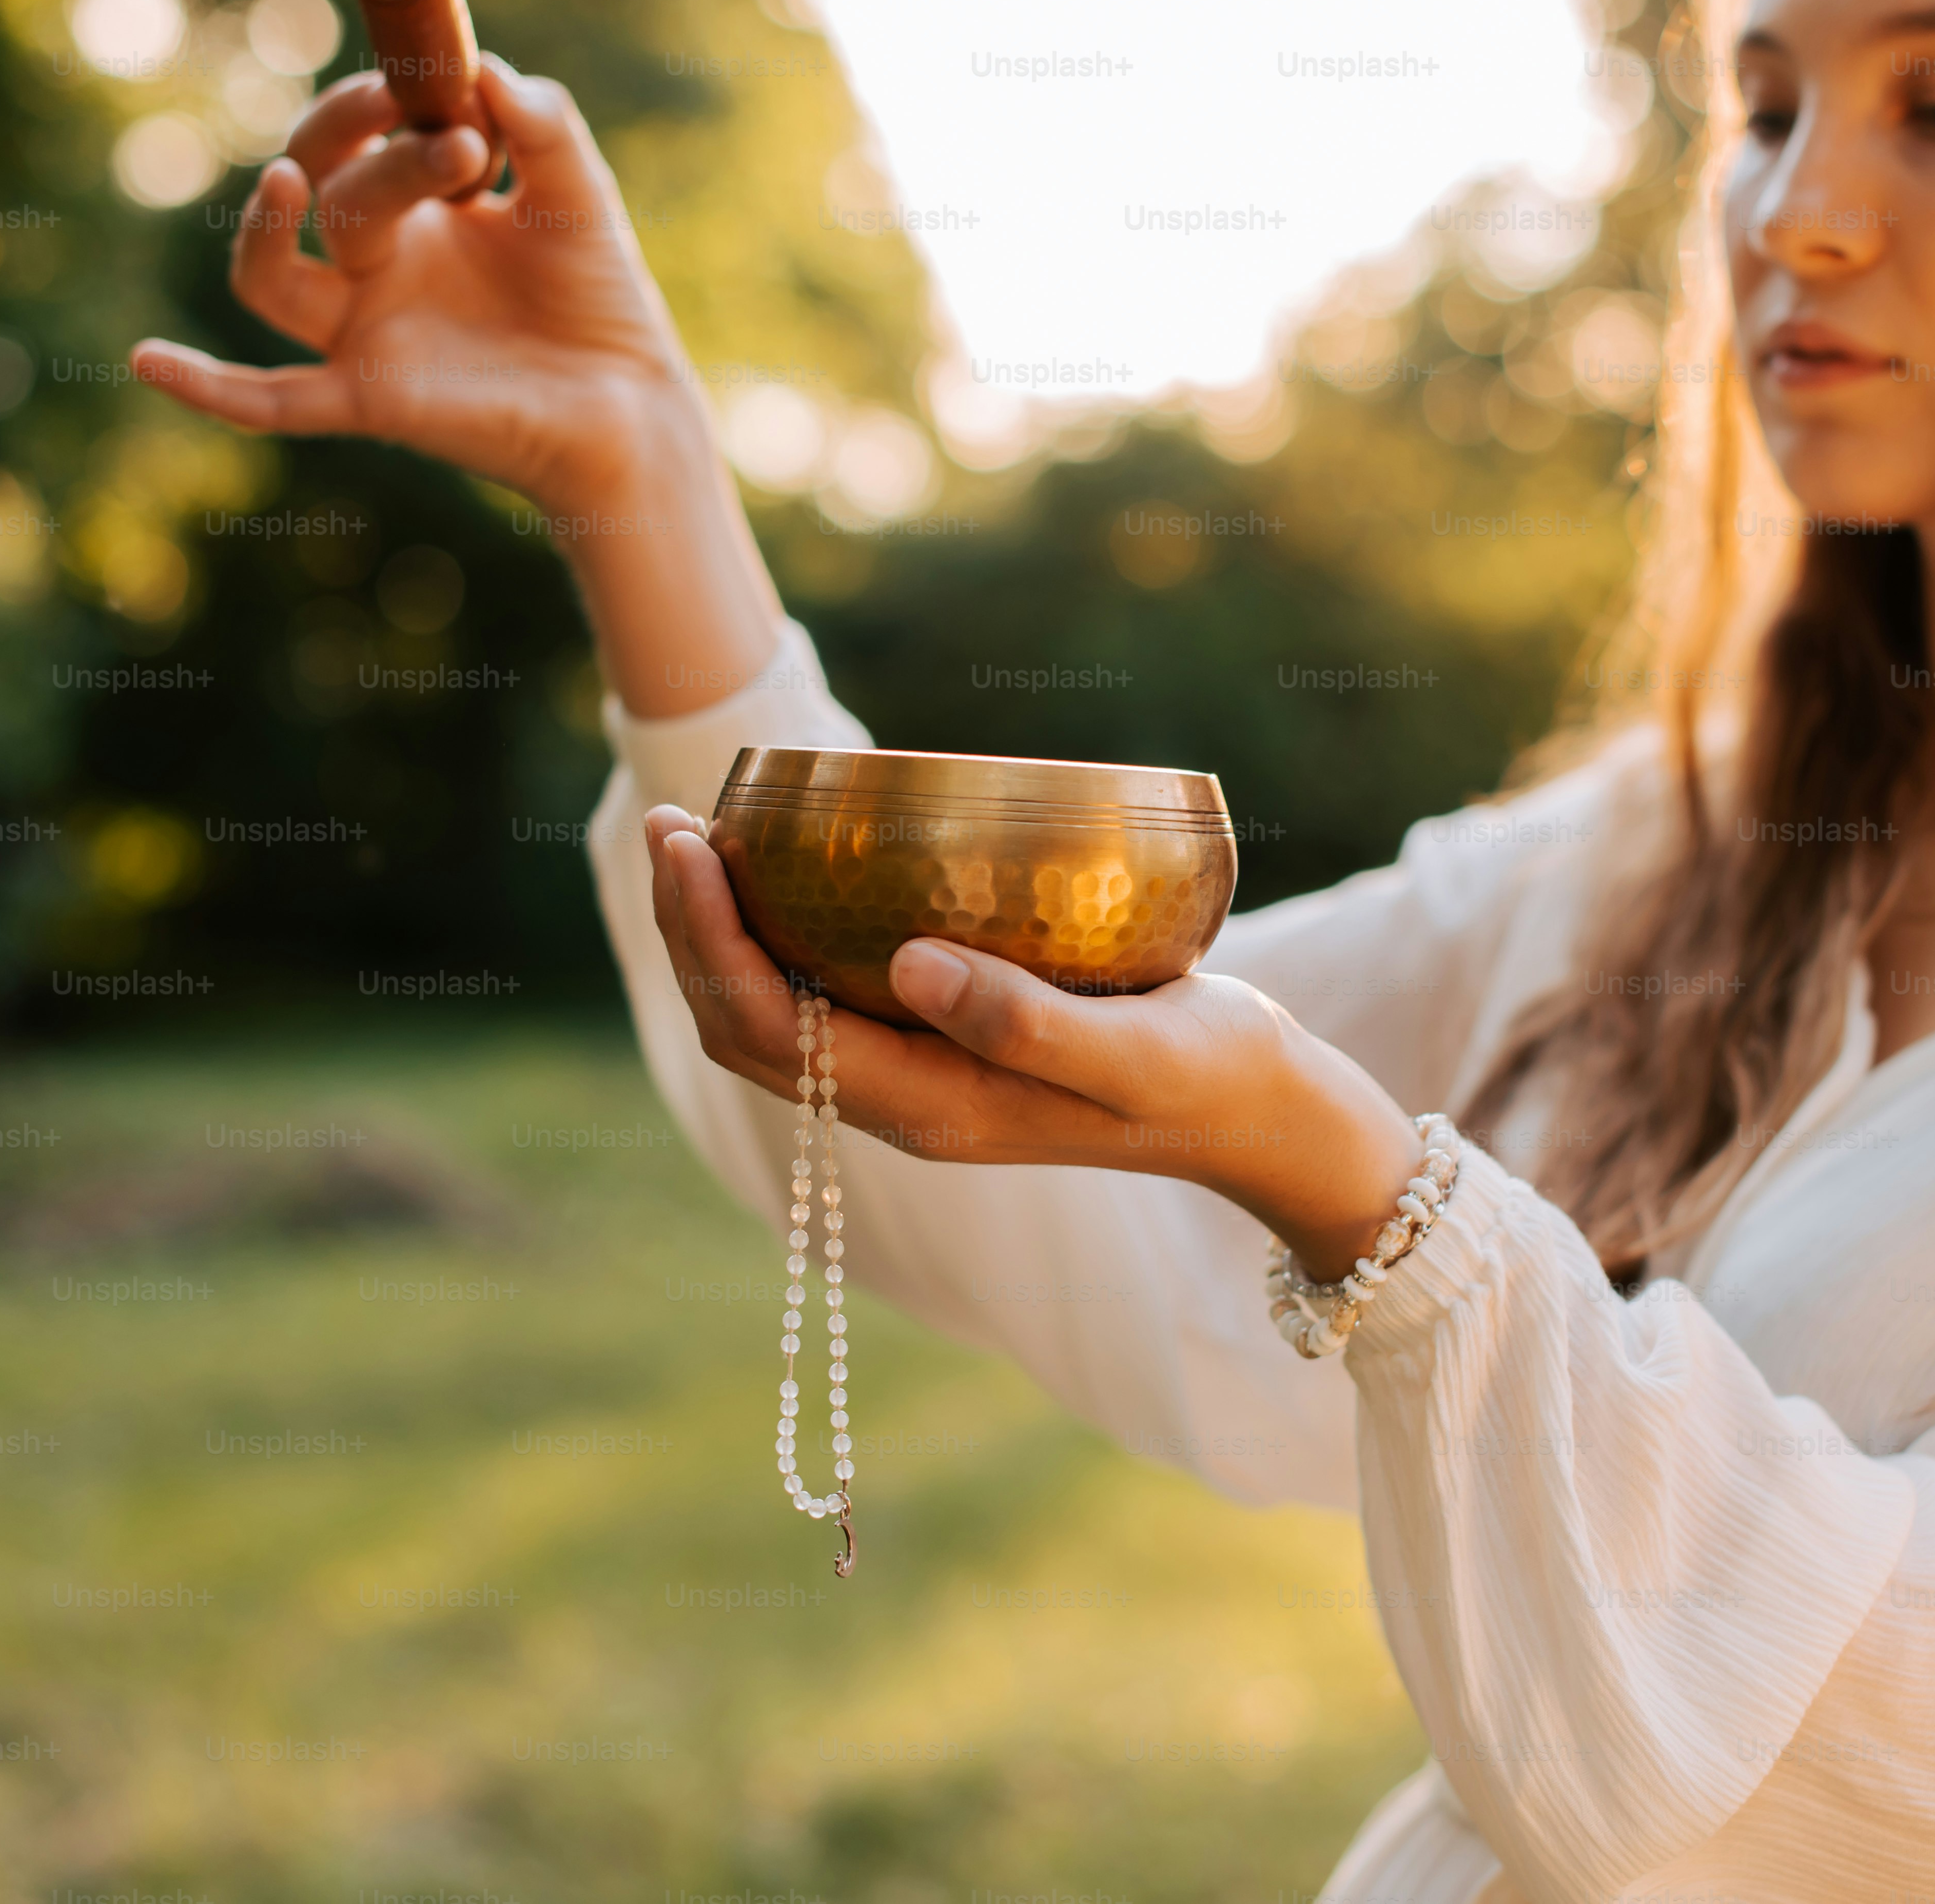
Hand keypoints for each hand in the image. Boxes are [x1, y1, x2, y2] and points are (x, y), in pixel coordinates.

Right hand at [126, 56, 786, 719]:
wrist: (633, 403)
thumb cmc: (600, 298)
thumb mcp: (576, 194)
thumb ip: (542, 125)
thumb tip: (486, 71)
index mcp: (413, 210)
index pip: (356, 136)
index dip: (381, 97)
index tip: (447, 78)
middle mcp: (376, 267)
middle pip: (325, 191)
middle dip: (366, 146)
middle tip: (451, 137)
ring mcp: (366, 332)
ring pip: (274, 278)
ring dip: (268, 224)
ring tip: (292, 178)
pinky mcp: (372, 398)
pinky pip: (271, 401)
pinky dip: (208, 388)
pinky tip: (148, 362)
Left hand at [642, 806, 1425, 1276]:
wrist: (1259, 1114)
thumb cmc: (1211, 1075)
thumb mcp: (1140, 1053)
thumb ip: (1030, 1024)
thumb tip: (909, 966)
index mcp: (932, 1108)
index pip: (771, 1028)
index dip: (709, 940)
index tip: (690, 841)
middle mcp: (906, 1100)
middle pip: (750, 1025)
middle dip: (693, 930)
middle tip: (675, 819)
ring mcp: (922, 1076)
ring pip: (781, 1012)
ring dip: (729, 931)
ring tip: (709, 833)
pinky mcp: (947, 1042)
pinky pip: (833, 993)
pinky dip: (789, 932)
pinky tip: (798, 864)